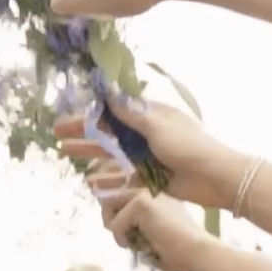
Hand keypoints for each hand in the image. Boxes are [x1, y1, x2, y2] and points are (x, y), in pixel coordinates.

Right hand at [59, 98, 244, 209]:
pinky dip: (106, 177)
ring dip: (89, 151)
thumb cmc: (189, 146)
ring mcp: (146, 155)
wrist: (214, 177)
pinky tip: (89, 179)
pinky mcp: (149, 176)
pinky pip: (122, 175)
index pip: (114, 110)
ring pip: (111, 152)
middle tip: (57, 134)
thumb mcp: (157, 125)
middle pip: (108, 131)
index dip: (91, 111)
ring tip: (65, 151)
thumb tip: (109, 90)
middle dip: (83, 131)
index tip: (69, 113)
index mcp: (149, 115)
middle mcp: (145, 133)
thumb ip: (130, 112)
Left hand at [91, 179, 211, 270]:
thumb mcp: (154, 233)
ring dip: (113, 226)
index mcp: (155, 192)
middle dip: (111, 218)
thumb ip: (137, 225)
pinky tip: (136, 246)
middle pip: (111, 195)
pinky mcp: (141, 203)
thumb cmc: (180, 250)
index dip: (116, 211)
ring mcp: (145, 192)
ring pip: (109, 204)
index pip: (122, 192)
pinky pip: (115, 222)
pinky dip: (120, 238)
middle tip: (125, 238)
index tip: (119, 229)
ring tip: (129, 242)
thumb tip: (116, 228)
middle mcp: (149, 186)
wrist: (195, 251)